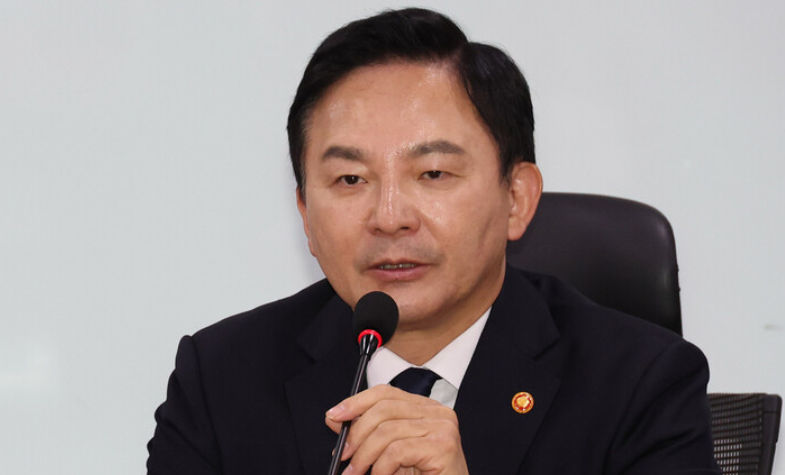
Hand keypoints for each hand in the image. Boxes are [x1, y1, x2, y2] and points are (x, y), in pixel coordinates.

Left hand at [325, 384, 468, 474]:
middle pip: (384, 409)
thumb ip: (366, 434)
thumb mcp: (389, 453)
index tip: (334, 416)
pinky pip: (397, 450)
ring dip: (365, 456)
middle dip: (356, 433)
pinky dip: (381, 468)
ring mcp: (442, 427)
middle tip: (343, 455)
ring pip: (387, 431)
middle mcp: (437, 412)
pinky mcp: (442, 446)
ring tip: (357, 473)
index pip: (385, 393)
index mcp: (425, 408)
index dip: (357, 402)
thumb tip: (335, 419)